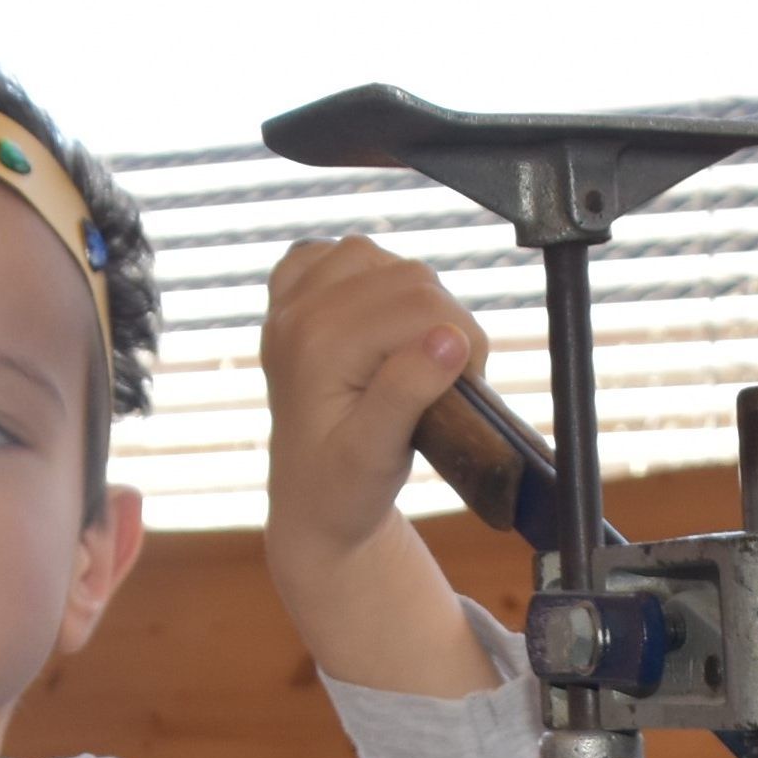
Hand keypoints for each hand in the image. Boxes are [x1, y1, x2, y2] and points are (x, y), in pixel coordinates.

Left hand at [260, 236, 481, 569]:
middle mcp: (297, 313)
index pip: (422, 304)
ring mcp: (289, 303)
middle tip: (448, 375)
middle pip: (407, 274)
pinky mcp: (290, 300)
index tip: (469, 386)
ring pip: (378, 256)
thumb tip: (450, 338)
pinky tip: (376, 318)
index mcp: (318, 345)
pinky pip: (334, 254)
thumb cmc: (345, 488)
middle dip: (445, 319)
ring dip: (411, 296)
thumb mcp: (378, 453)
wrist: (311, 503)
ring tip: (415, 349)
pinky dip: (366, 275)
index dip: (465, 341)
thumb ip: (408, 392)